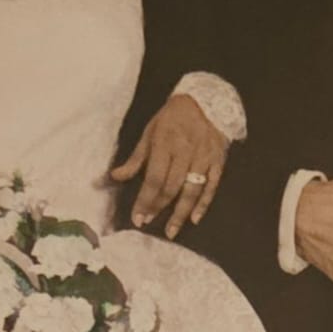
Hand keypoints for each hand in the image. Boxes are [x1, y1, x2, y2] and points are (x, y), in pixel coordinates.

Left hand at [110, 95, 227, 238]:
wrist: (205, 100)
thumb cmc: (172, 118)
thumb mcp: (150, 132)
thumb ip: (135, 158)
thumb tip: (115, 176)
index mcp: (165, 144)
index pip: (154, 179)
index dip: (145, 200)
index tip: (138, 217)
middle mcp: (185, 152)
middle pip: (171, 187)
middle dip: (158, 208)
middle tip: (148, 223)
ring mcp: (203, 157)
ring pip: (191, 190)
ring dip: (180, 213)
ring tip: (171, 231)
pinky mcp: (217, 160)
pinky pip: (212, 186)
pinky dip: (203, 203)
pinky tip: (195, 218)